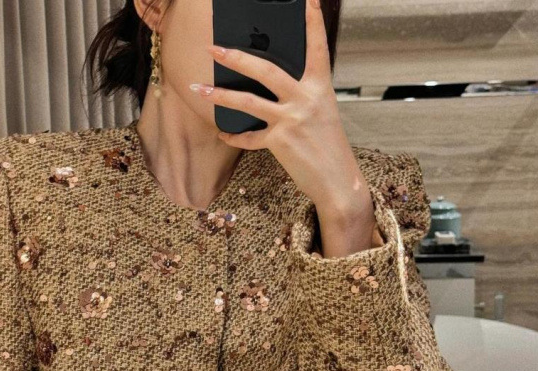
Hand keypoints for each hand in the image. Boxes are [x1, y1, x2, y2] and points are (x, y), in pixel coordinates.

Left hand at [189, 0, 371, 227]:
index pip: (316, 46)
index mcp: (321, 86)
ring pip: (248, 101)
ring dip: (221, 94)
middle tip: (214, 48)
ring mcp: (291, 119)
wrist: (337, 181)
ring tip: (200, 88)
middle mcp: (306, 98)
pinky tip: (223, 135)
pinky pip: (249, 137)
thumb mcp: (320, 113)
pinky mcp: (279, 141)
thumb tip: (270, 86)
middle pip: (266, 70)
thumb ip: (300, 95)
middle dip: (236, 57)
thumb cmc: (327, 146)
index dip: (312, 21)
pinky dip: (234, 137)